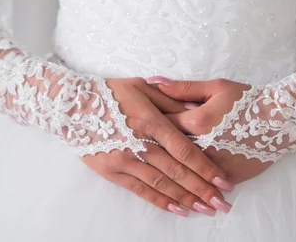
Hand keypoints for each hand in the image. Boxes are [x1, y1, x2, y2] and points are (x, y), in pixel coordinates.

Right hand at [81, 77, 234, 216]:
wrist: (72, 106)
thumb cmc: (110, 92)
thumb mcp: (142, 86)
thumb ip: (171, 99)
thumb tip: (196, 108)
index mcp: (150, 121)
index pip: (184, 150)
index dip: (206, 168)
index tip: (224, 181)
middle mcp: (139, 144)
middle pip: (176, 172)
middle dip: (202, 189)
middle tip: (222, 204)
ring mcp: (124, 160)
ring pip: (161, 184)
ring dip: (186, 198)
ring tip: (206, 209)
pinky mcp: (112, 172)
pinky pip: (141, 190)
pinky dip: (161, 201)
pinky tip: (178, 209)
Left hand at [147, 77, 271, 184]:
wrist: (281, 120)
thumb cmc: (247, 99)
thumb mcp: (216, 87)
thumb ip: (182, 88)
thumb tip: (152, 82)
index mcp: (196, 121)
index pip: (161, 125)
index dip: (146, 125)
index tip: (135, 127)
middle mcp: (202, 145)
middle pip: (168, 151)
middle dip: (151, 151)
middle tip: (135, 153)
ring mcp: (215, 163)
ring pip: (184, 171)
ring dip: (168, 173)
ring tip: (151, 168)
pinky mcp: (228, 175)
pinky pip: (204, 183)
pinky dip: (193, 185)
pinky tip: (184, 190)